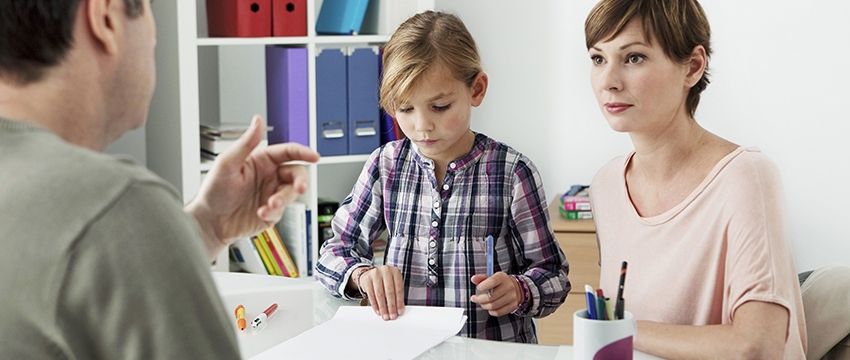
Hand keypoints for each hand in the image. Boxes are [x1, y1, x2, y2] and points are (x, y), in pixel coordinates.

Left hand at [187, 115, 319, 258]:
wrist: (210, 223)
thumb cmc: (213, 192)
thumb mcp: (227, 163)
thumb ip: (246, 142)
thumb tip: (258, 120)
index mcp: (261, 160)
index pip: (287, 152)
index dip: (303, 152)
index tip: (314, 156)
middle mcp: (269, 176)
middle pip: (296, 174)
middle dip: (300, 181)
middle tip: (299, 188)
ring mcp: (271, 194)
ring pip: (291, 194)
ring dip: (282, 200)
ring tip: (268, 206)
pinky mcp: (272, 213)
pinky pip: (282, 212)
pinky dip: (273, 213)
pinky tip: (260, 213)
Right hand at [354, 265, 404, 319]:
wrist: (370, 274)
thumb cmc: (385, 280)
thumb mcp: (393, 283)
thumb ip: (396, 294)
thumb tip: (399, 309)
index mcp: (395, 271)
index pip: (399, 289)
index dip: (399, 302)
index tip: (400, 311)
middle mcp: (386, 271)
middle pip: (389, 291)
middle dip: (391, 306)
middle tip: (392, 316)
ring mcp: (375, 274)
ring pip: (380, 294)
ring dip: (383, 307)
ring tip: (385, 315)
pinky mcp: (367, 279)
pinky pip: (371, 294)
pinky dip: (375, 305)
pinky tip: (378, 311)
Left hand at [469, 272, 522, 316]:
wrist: (517, 287)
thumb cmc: (501, 283)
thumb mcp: (492, 277)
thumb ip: (482, 278)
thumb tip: (473, 279)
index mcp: (502, 277)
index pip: (492, 282)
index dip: (483, 286)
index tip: (478, 288)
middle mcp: (508, 286)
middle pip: (491, 296)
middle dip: (479, 299)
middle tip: (475, 298)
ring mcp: (512, 297)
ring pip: (493, 305)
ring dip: (484, 306)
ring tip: (481, 303)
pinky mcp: (512, 305)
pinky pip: (498, 312)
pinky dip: (491, 311)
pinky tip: (489, 308)